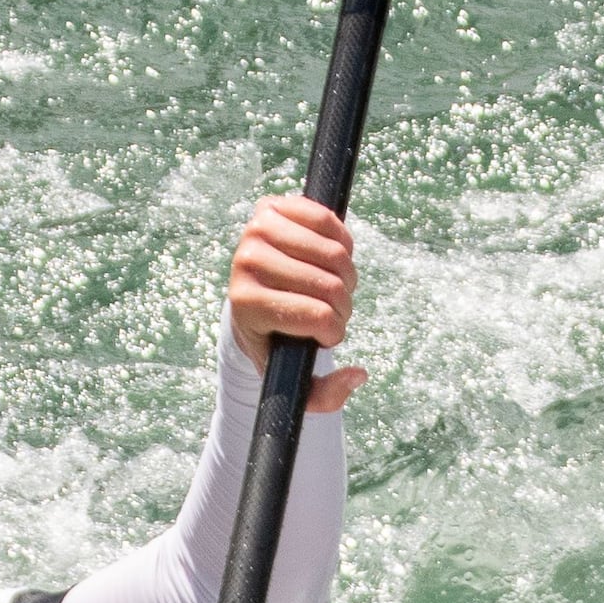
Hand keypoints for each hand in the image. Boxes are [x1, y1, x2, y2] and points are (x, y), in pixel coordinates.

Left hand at [227, 193, 367, 414]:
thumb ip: (324, 396)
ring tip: (334, 286)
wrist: (250, 298)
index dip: (335, 330)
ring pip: (335, 253)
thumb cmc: (275, 338)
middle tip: (333, 310)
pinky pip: (328, 220)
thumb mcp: (291, 377)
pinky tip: (331, 258)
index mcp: (246, 306)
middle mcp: (245, 263)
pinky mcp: (271, 206)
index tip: (327, 335)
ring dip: (346, 276)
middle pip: (330, 285)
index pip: (318, 316)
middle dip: (343, 305)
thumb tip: (358, 375)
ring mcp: (256, 230)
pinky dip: (343, 242)